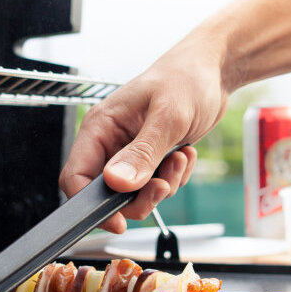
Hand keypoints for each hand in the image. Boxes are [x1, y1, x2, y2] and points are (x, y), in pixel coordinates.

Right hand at [59, 38, 225, 232]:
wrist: (214, 71)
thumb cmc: (188, 77)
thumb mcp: (168, 117)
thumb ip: (142, 153)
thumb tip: (117, 183)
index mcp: (101, 126)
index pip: (76, 177)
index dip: (91, 206)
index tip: (118, 220)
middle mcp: (110, 141)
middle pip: (107, 193)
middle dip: (139, 196)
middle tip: (164, 184)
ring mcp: (129, 151)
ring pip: (134, 194)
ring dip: (162, 185)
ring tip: (179, 158)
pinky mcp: (150, 157)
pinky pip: (155, 186)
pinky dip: (173, 178)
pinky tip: (183, 154)